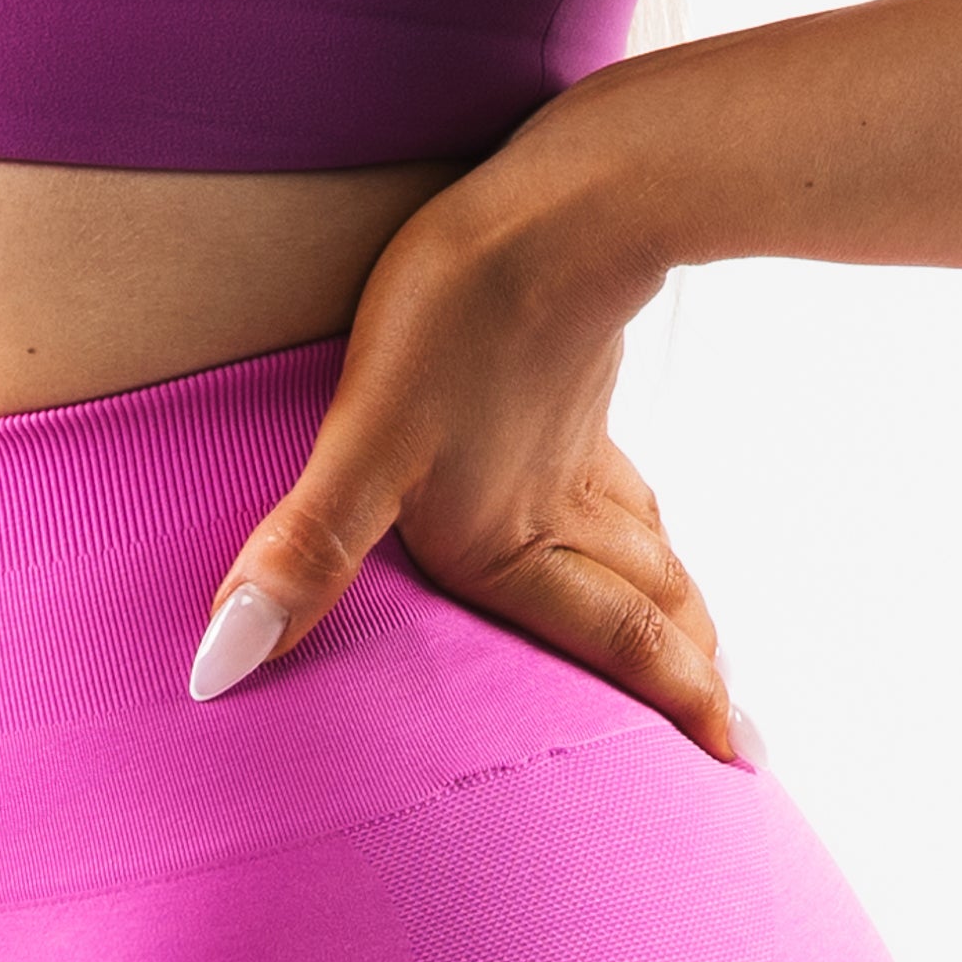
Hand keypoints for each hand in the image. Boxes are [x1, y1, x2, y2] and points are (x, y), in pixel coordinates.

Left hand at [191, 116, 743, 762]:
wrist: (561, 196)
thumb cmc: (462, 316)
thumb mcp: (366, 442)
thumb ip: (305, 554)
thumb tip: (222, 667)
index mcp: (511, 542)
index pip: (615, 643)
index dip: (673, 704)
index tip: (737, 765)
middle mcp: (556, 507)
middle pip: (647, 605)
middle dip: (689, 672)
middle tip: (739, 738)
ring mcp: (576, 439)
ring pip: (645, 539)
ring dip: (679, 601)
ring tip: (704, 640)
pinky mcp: (575, 374)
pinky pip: (622, 470)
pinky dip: (644, 512)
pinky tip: (630, 497)